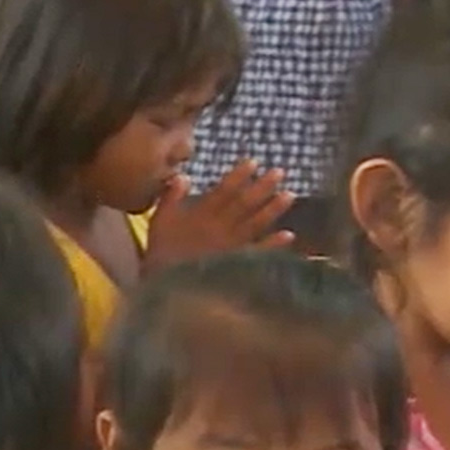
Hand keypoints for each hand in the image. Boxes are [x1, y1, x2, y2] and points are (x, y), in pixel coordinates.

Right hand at [143, 159, 294, 271]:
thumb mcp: (159, 222)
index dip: (239, 176)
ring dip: (273, 209)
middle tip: (280, 172)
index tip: (254, 162)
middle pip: (245, 203)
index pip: (224, 190)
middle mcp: (220, 226)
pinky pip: (258, 252)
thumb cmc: (161, 254)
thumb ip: (170, 198)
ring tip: (289, 195)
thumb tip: (183, 175)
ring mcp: (231, 245)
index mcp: (201, 214)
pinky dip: (273, 244)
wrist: (167, 287)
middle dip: (263, 187)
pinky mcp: (236, 264)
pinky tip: (289, 234)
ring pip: (255, 224)